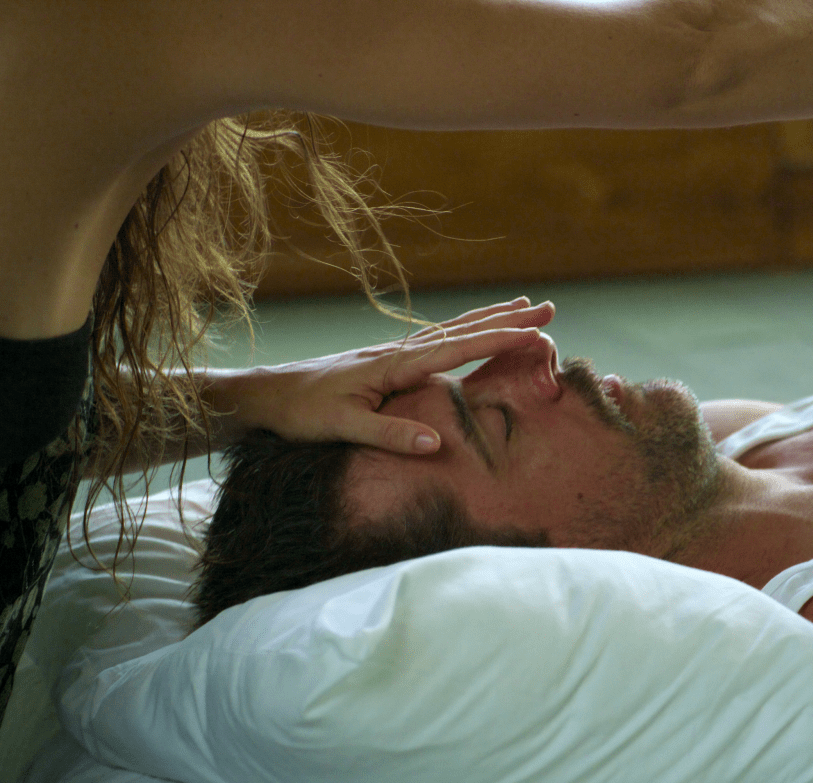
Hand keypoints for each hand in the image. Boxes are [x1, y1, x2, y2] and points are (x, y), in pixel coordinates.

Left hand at [218, 298, 554, 453]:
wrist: (264, 395)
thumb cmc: (300, 413)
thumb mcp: (342, 429)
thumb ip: (390, 435)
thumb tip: (437, 445)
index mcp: (395, 365)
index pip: (459, 348)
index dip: (500, 340)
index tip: (537, 333)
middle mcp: (399, 352)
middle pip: (464, 329)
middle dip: (507, 319)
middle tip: (548, 309)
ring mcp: (393, 354)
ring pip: (452, 330)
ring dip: (490, 319)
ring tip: (522, 307)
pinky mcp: (386, 362)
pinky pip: (438, 340)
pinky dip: (464, 331)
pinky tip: (470, 331)